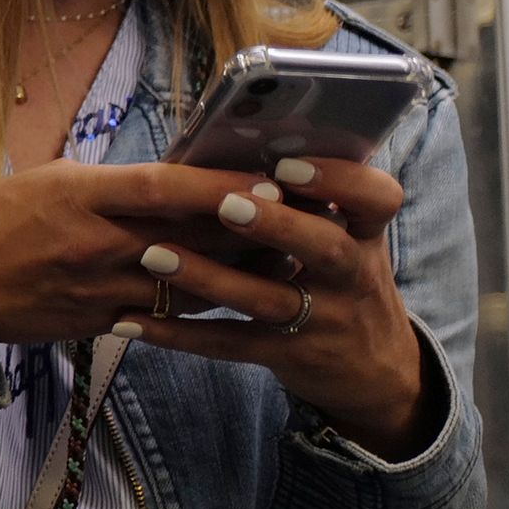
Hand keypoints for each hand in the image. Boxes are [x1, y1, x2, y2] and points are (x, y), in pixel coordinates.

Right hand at [0, 160, 269, 346]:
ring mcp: (96, 287)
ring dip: (241, 274)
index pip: (163, 187)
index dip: (222, 187)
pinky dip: (202, 304)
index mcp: (76, 195)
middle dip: (251, 230)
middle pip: (190, 236)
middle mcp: (91, 242)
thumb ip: (108, 185)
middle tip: (303, 220)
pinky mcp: (96, 322)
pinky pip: (163, 315)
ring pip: (188, 283)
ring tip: (286, 261)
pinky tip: (234, 296)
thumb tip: (174, 180)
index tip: (271, 182)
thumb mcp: (44, 182)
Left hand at [117, 157, 437, 456]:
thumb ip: (310, 201)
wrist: (373, 368)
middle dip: (276, 225)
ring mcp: (323, 319)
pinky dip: (179, 333)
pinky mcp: (287, 355)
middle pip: (325, 247)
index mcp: (364, 233)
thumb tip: (244, 140)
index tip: (287, 165)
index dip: (339, 180)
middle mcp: (351, 275)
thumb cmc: (339, 279)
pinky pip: (230, 343)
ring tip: (154, 255)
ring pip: (266, 298)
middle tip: (225, 204)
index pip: (378, 198)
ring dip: (209, 277)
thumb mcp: (346, 238)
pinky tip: (131, 322)